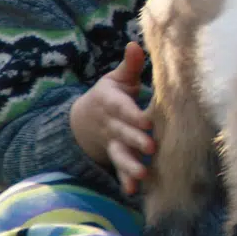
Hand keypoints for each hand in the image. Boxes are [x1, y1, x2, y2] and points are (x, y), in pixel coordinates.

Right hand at [70, 41, 153, 195]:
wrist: (85, 120)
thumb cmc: (111, 95)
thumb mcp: (116, 79)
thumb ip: (129, 65)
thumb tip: (135, 44)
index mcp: (112, 103)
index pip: (122, 109)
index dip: (133, 115)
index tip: (147, 121)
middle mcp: (111, 125)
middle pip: (124, 134)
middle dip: (136, 141)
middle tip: (151, 148)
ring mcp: (112, 143)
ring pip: (120, 155)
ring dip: (130, 166)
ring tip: (142, 175)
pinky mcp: (116, 157)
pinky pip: (119, 170)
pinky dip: (125, 181)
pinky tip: (133, 191)